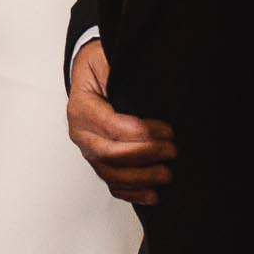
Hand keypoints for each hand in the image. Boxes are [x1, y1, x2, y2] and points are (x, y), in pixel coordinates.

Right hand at [66, 39, 175, 204]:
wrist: (89, 74)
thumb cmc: (99, 66)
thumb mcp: (106, 58)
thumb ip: (118, 71)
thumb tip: (141, 82)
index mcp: (81, 107)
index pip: (110, 126)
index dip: (140, 133)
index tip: (167, 131)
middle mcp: (81, 133)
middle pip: (110, 154)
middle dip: (145, 155)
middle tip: (172, 151)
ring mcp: (88, 150)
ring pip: (111, 174)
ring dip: (141, 177)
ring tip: (166, 174)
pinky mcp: (98, 161)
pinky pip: (112, 183)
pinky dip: (132, 192)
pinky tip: (152, 195)